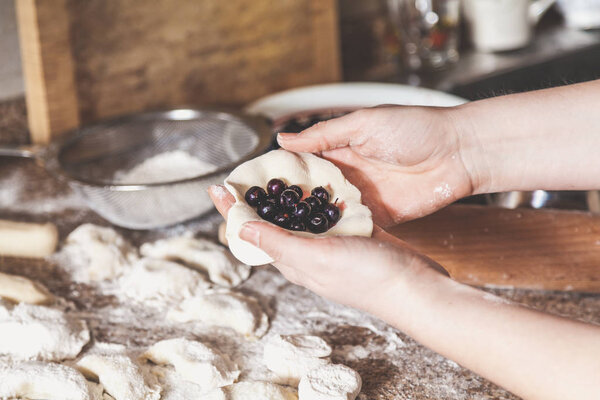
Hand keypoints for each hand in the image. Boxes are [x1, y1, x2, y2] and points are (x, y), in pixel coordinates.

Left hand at [208, 186, 446, 315]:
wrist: (415, 287)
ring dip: (289, 195)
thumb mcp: (316, 258)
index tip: (217, 187)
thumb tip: (238, 227)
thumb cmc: (368, 278)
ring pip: (302, 216)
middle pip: (273, 223)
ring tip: (278, 171)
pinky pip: (330, 213)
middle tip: (246, 173)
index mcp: (292, 260)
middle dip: (256, 199)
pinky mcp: (353, 234)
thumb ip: (277, 242)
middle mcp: (307, 252)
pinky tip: (323, 180)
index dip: (233, 211)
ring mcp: (331, 244)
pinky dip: (322, 196)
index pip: (252, 234)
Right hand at [277, 106, 478, 225]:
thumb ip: (323, 135)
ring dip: (312, 223)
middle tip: (264, 218)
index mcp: (340, 150)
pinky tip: (319, 244)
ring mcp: (363, 198)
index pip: (303, 165)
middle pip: (312, 193)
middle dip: (291, 205)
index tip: (256, 188)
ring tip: (284, 235)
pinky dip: (339, 235)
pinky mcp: (380, 217)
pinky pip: (354, 228)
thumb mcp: (364, 123)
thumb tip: (283, 139)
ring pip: (329, 214)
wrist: (459, 153)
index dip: (281, 176)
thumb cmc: (415, 128)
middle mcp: (348, 176)